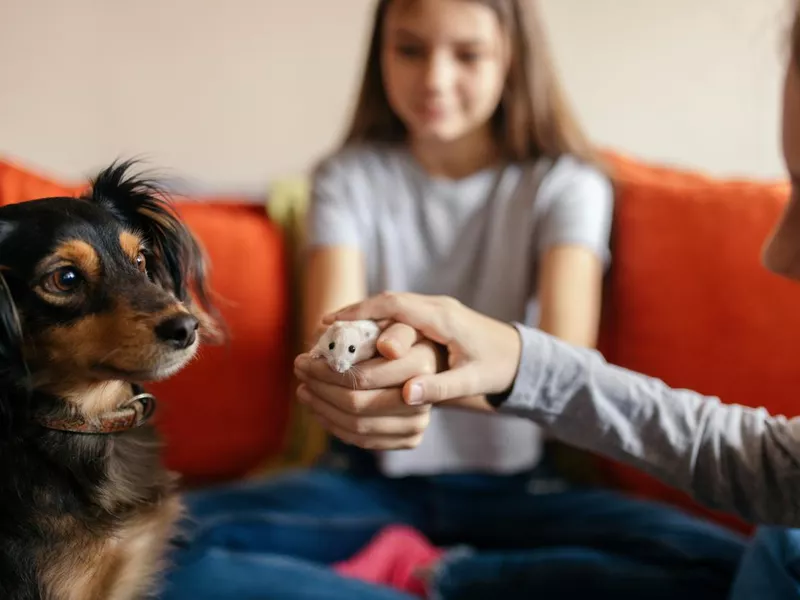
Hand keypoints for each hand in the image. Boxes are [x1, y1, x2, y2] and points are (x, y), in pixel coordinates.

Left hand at [293, 323, 443, 449]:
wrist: (427, 364)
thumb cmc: (401, 337)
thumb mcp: (391, 321)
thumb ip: (372, 324)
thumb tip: (349, 337)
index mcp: (422, 363)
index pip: (365, 376)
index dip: (328, 371)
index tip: (304, 359)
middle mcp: (424, 398)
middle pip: (358, 403)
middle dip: (321, 388)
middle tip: (299, 371)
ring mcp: (417, 423)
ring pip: (357, 425)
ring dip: (323, 408)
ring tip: (303, 389)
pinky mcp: (410, 439)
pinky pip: (364, 440)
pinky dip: (335, 425)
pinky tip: (319, 408)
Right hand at [323, 292, 522, 405]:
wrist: (520, 356)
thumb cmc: (498, 368)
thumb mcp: (473, 381)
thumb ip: (441, 388)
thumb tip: (407, 396)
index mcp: (444, 317)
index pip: (396, 306)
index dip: (362, 311)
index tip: (332, 323)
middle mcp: (436, 307)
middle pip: (388, 302)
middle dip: (354, 314)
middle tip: (323, 329)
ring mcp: (433, 310)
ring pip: (391, 307)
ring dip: (363, 317)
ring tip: (332, 333)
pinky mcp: (431, 318)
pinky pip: (398, 314)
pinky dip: (376, 323)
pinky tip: (358, 339)